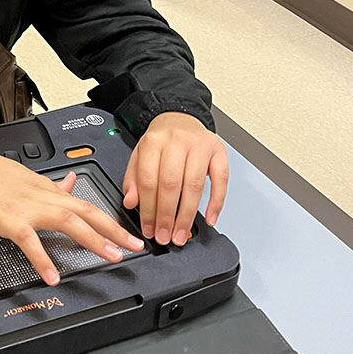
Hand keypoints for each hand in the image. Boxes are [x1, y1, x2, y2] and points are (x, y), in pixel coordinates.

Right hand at [0, 137, 144, 285]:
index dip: (109, 220)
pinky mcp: (7, 219)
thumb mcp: (22, 177)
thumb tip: (70, 184)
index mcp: (44, 188)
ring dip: (93, 239)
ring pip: (68, 220)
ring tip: (111, 257)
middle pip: (85, 211)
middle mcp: (40, 196)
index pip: (85, 203)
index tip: (127, 234)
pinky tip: (53, 276)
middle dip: (113, 229)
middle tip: (134, 246)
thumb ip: (49, 186)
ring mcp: (25, 207)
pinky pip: (29, 241)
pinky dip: (43, 259)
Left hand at [122, 112, 227, 246]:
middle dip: (167, 216)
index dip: (148, 209)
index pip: (149, 181)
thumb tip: (131, 202)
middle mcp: (176, 142)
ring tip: (181, 233)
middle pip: (171, 184)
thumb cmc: (161, 141)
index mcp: (153, 142)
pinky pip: (221, 180)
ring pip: (194, 185)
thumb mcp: (140, 155)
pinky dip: (217, 202)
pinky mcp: (218, 151)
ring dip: (188, 215)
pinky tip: (210, 218)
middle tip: (165, 236)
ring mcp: (199, 146)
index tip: (149, 229)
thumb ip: (134, 179)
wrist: (180, 117)